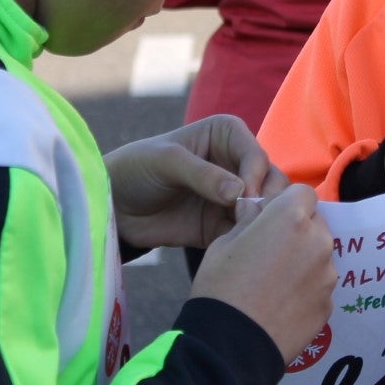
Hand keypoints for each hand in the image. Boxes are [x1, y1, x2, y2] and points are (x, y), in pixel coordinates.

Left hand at [107, 115, 288, 249]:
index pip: (255, 154)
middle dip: (266, 200)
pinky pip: (247, 232)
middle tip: (251, 220)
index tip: (244, 197)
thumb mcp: (165, 162)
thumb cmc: (136, 169)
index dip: (255, 175)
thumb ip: (202, 174)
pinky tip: (239, 249)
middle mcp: (236, 163)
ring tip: (246, 235)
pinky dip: (249, 240)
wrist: (114, 206)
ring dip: (262, 222)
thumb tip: (240, 192)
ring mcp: (233, 196)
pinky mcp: (224, 225)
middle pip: (270, 181)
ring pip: (266, 208)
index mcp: (226, 135)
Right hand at [191, 184, 336, 361]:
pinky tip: (282, 303)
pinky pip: (320, 285)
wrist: (232, 344)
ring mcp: (327, 274)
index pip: (303, 192)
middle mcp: (318, 241)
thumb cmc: (221, 286)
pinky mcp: (329, 304)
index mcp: (291, 217)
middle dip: (298, 230)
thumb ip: (250, 221)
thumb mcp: (224, 242)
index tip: (271, 218)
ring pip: (320, 254)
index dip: (286, 202)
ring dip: (304, 259)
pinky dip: (306, 288)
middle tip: (271, 250)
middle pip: (315, 223)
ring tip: (275, 281)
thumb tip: (258, 210)